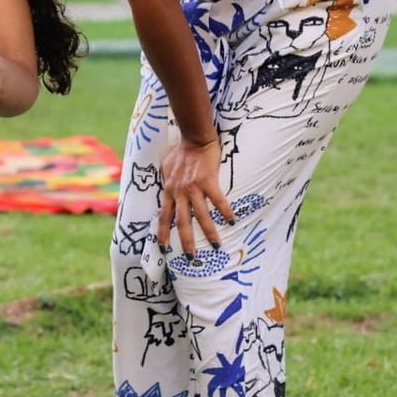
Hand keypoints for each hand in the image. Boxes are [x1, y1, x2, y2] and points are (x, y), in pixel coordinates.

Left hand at [156, 137, 235, 257]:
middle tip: (191, 258)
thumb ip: (167, 182)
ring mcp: (194, 188)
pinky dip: (225, 211)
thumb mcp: (166, 169)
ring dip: (209, 232)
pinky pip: (218, 200)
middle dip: (186, 241)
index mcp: (169, 190)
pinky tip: (233, 221)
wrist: (194, 138)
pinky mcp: (208, 181)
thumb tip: (165, 189)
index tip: (163, 247)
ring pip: (201, 215)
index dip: (163, 232)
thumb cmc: (180, 152)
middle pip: (182, 222)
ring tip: (216, 245)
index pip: (163, 216)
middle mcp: (179, 192)